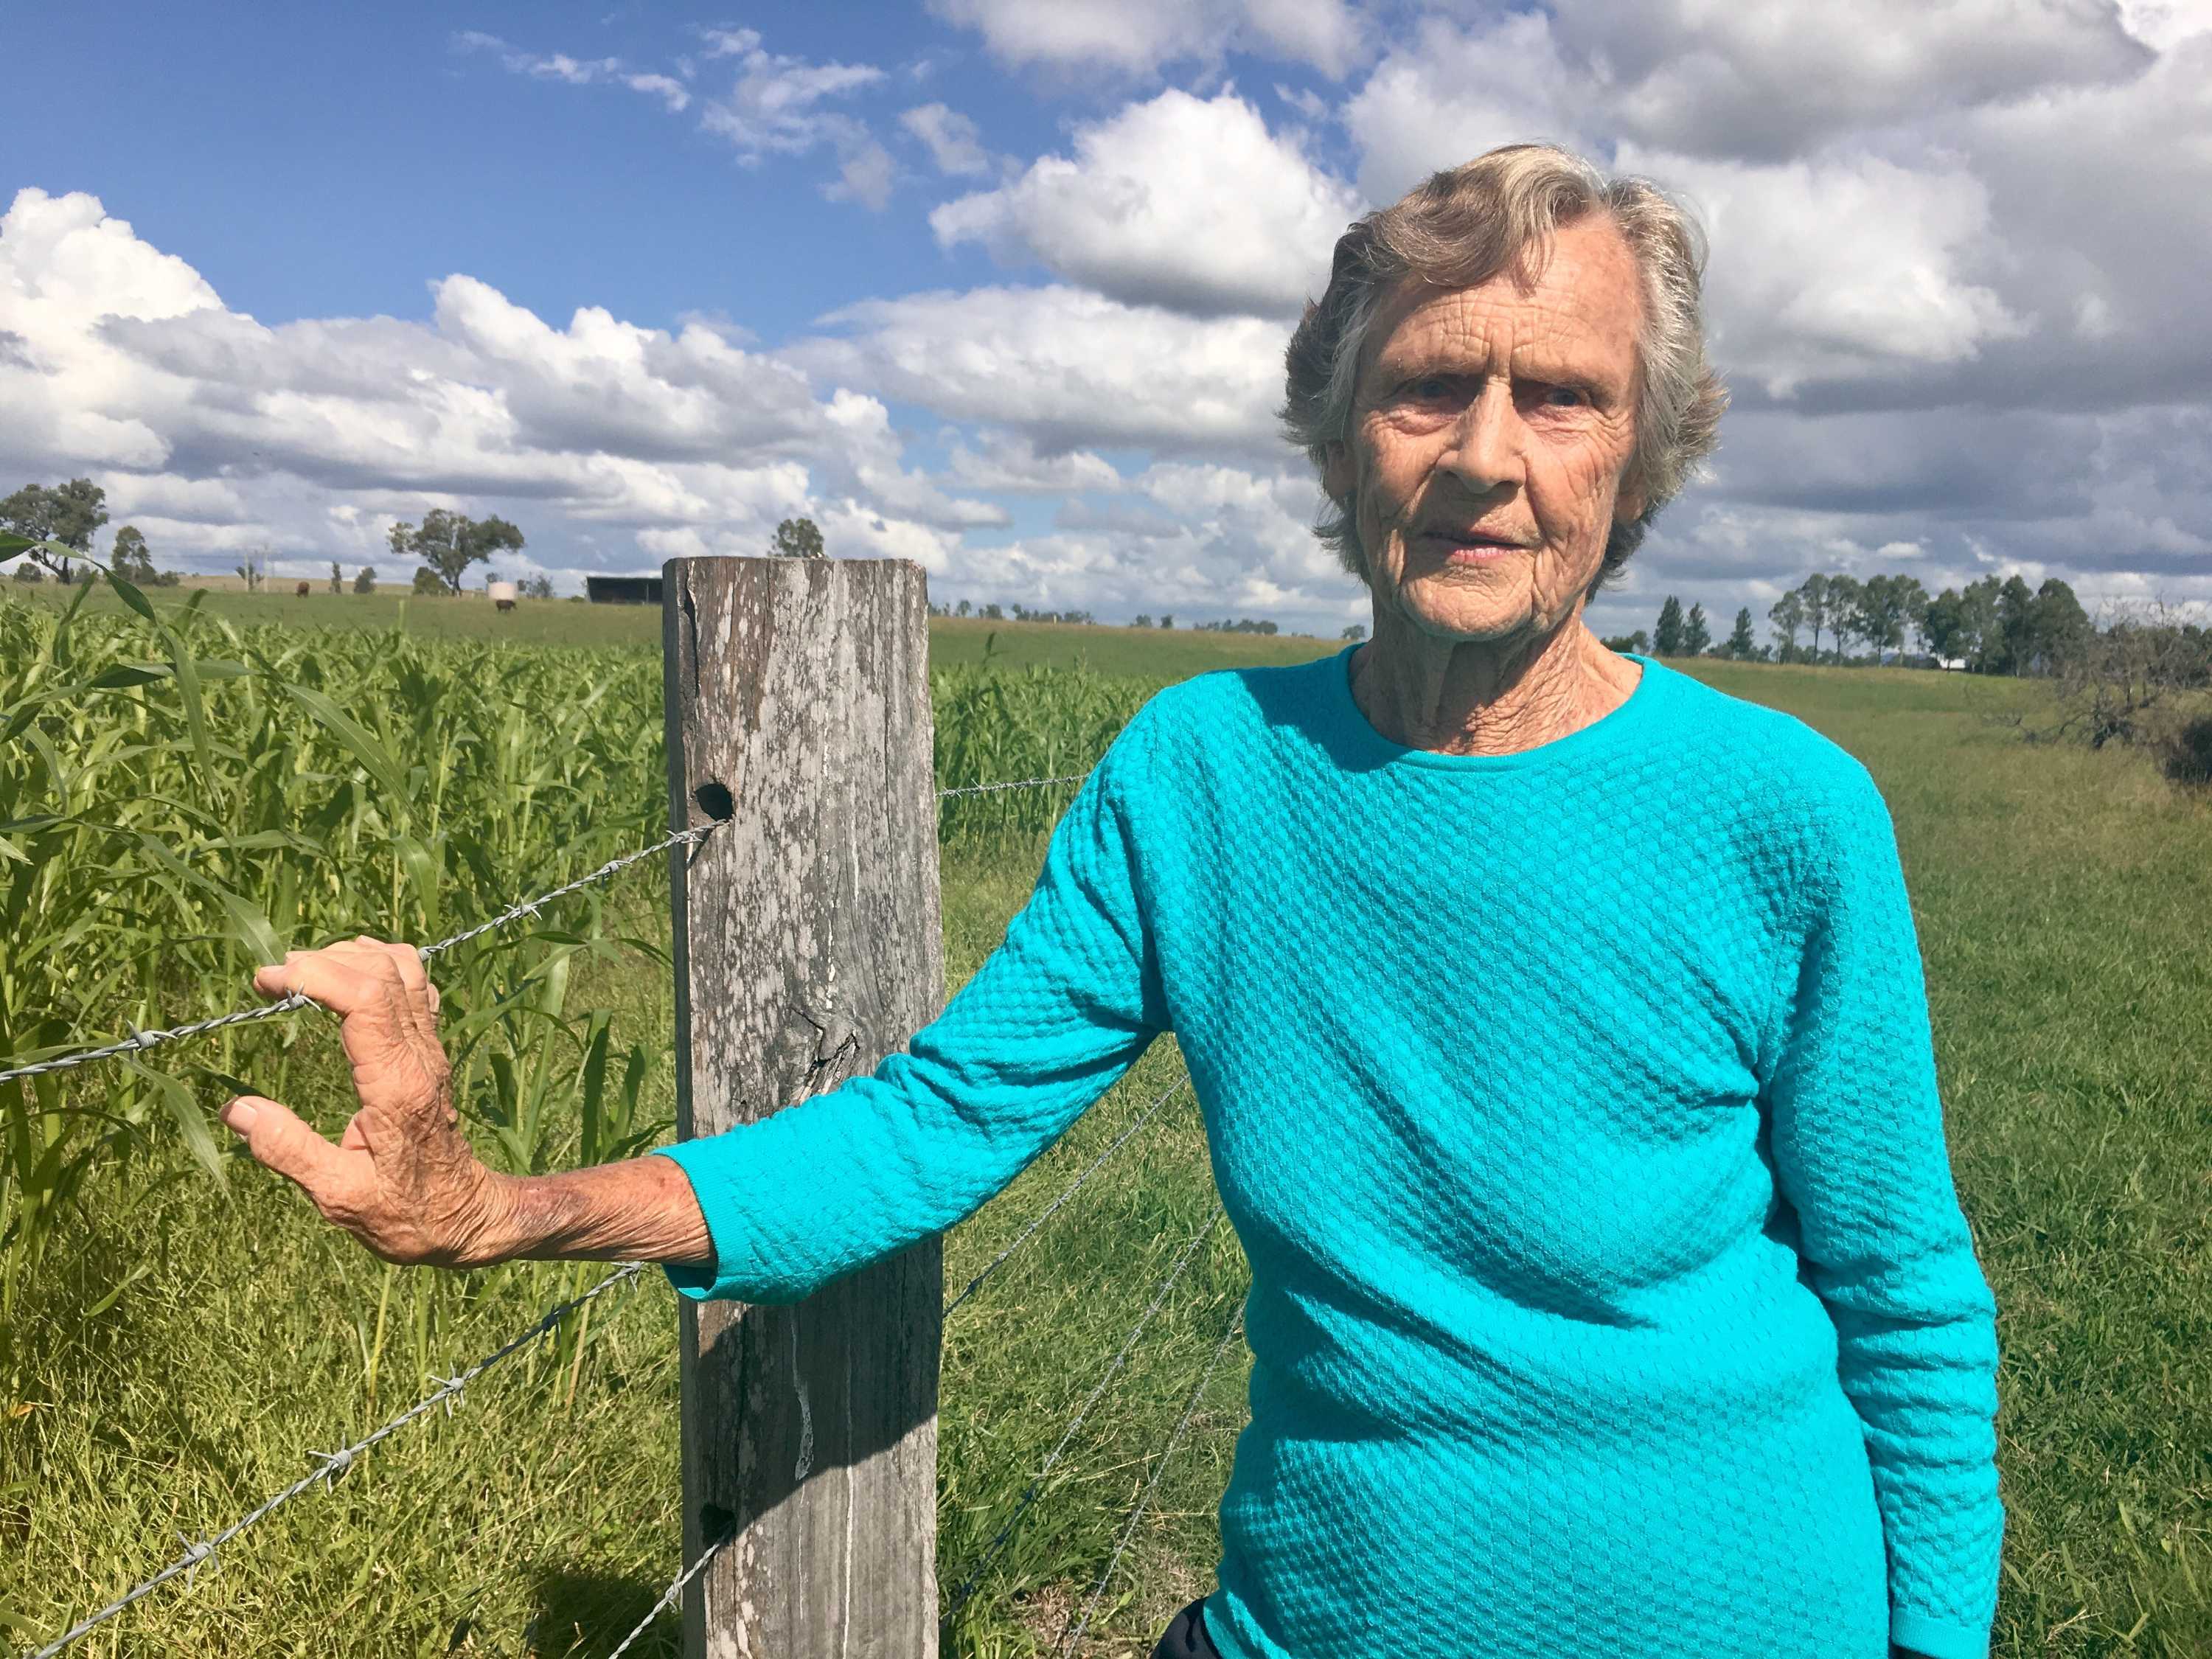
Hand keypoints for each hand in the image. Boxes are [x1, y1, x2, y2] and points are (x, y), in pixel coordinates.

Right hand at [219, 937, 506, 1266]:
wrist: (466, 1216)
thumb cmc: (406, 1213)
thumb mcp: (340, 1197)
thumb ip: (290, 1151)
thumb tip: (237, 1110)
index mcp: (397, 1086)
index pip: (367, 1000)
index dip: (317, 974)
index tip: (268, 980)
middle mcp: (421, 1057)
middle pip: (384, 972)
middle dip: (324, 959)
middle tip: (273, 977)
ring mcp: (432, 1049)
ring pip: (406, 970)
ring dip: (353, 956)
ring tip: (304, 971)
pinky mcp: (433, 1050)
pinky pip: (416, 986)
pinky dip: (379, 967)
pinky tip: (346, 979)